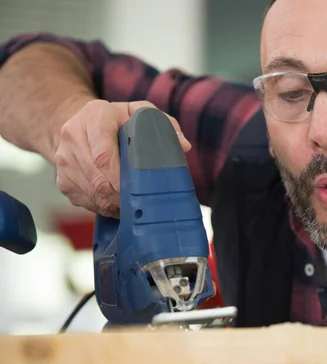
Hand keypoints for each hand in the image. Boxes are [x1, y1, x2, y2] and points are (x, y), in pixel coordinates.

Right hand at [54, 100, 190, 217]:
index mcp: (95, 114)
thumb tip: (183, 145)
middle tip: (141, 204)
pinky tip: (118, 204)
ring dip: (114, 204)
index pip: (104, 154)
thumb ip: (163, 124)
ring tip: (133, 205)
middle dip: (121, 195)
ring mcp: (64, 158)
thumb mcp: (140, 114)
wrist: (81, 126)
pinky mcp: (62, 179)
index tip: (138, 189)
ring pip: (91, 192)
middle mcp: (73, 134)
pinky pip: (85, 200)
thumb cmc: (118, 121)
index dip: (121, 177)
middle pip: (97, 177)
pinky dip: (104, 207)